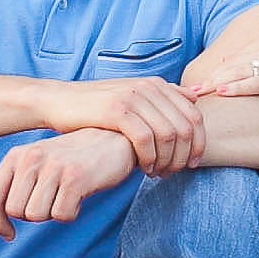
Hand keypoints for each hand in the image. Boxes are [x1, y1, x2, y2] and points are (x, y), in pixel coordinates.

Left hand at [0, 126, 139, 237]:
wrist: (112, 140)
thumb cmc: (69, 158)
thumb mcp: (33, 167)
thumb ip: (6, 188)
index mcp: (16, 155)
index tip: (9, 233)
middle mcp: (31, 158)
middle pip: (16, 211)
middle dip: (33, 214)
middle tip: (51, 200)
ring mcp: (53, 167)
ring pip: (38, 215)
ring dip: (52, 213)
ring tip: (65, 194)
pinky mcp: (75, 178)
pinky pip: (62, 215)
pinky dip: (71, 213)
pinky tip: (80, 195)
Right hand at [79, 73, 206, 174]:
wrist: (59, 101)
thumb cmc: (98, 106)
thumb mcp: (133, 95)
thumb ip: (164, 96)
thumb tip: (196, 95)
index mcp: (157, 84)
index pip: (195, 117)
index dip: (199, 145)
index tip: (191, 165)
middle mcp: (149, 87)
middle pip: (186, 128)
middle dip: (184, 157)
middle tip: (172, 173)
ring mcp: (133, 97)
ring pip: (169, 136)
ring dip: (167, 161)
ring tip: (157, 173)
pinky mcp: (117, 110)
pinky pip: (146, 139)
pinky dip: (149, 158)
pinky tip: (143, 168)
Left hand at [182, 0, 258, 108]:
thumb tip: (250, 63)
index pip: (238, 47)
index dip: (217, 63)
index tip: (198, 73)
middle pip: (233, 58)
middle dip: (210, 73)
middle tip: (188, 87)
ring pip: (238, 70)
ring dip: (214, 82)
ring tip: (196, 92)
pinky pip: (254, 81)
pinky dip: (235, 87)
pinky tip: (221, 93)